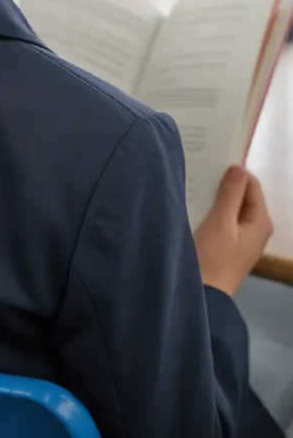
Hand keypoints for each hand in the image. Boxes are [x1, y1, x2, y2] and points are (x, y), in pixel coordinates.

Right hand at [194, 165, 272, 295]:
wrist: (205, 296)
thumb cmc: (213, 257)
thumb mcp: (221, 222)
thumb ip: (231, 193)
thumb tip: (238, 167)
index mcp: (261, 221)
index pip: (251, 183)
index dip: (234, 172)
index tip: (210, 162)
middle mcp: (257, 227)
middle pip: (243, 194)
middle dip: (225, 183)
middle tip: (201, 172)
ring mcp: (244, 236)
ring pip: (232, 206)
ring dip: (217, 196)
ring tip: (197, 186)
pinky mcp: (231, 243)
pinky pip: (225, 218)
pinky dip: (214, 209)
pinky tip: (198, 205)